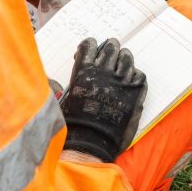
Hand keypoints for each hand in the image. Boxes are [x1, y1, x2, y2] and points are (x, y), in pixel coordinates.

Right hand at [60, 38, 146, 161]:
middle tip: (108, 52)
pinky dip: (135, 75)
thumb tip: (52, 82)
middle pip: (111, 47)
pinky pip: (139, 75)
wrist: (91, 145)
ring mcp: (121, 82)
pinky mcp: (135, 94)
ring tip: (121, 61)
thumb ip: (58, 88)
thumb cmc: (73, 126)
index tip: (89, 49)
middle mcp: (103, 73)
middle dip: (108, 47)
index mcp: (83, 72)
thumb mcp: (60, 102)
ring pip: (127, 58)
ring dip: (123, 58)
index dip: (89, 45)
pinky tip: (130, 80)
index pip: (89, 46)